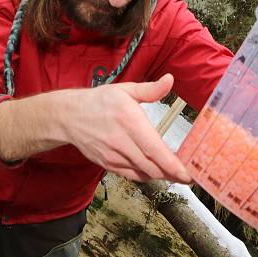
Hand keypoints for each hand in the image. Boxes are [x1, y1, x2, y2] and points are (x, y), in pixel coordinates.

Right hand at [62, 73, 192, 183]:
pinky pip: (131, 175)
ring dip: (160, 176)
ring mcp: (113, 156)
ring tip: (175, 175)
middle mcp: (121, 141)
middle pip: (151, 166)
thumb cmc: (99, 102)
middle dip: (172, 174)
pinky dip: (145, 176)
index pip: (154, 149)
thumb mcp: (125, 90)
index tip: (187, 173)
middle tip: (188, 177)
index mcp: (129, 121)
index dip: (172, 164)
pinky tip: (155, 172)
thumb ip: (150, 89)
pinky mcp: (107, 164)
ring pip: (142, 173)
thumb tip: (170, 79)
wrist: (69, 116)